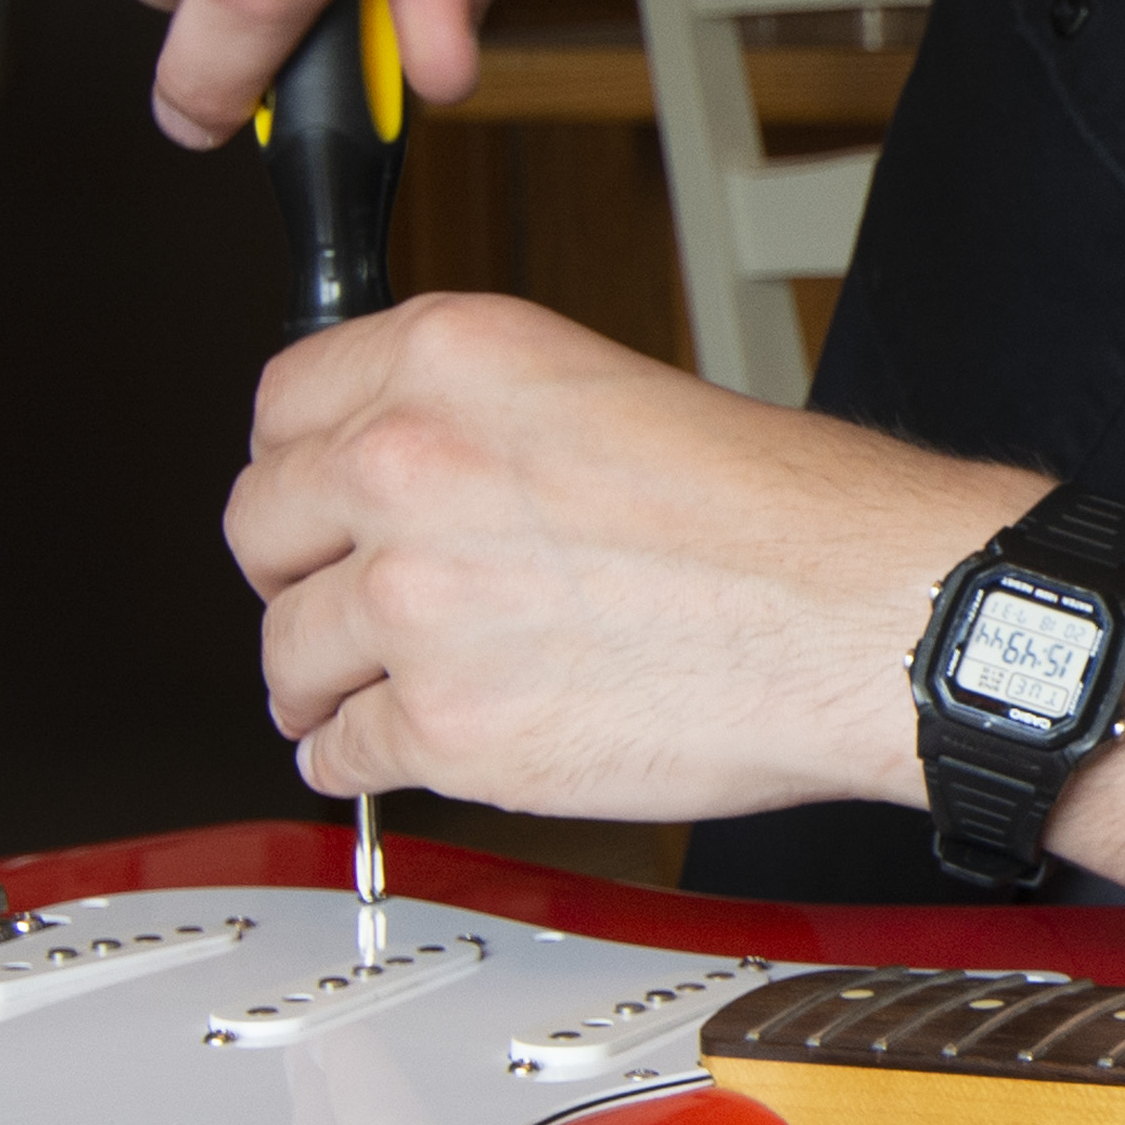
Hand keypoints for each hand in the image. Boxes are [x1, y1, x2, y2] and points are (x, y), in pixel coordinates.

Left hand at [227, 294, 1026, 816]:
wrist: (866, 615)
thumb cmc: (790, 515)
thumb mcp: (609, 388)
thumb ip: (483, 421)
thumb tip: (411, 478)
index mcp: (454, 360)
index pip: (282, 401)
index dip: (299, 462)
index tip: (313, 497)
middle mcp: (410, 468)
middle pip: (259, 526)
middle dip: (295, 571)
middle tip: (331, 597)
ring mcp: (415, 604)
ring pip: (286, 652)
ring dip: (317, 679)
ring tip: (356, 691)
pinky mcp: (445, 727)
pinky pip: (340, 756)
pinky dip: (358, 763)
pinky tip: (391, 750)